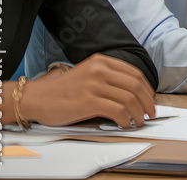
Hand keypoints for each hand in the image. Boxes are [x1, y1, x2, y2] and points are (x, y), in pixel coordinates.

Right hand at [19, 54, 155, 127]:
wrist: (37, 98)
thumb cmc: (62, 91)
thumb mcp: (88, 73)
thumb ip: (108, 77)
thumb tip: (133, 92)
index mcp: (101, 61)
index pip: (135, 73)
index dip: (147, 88)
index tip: (150, 99)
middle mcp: (99, 70)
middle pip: (136, 85)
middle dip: (147, 101)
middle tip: (150, 112)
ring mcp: (94, 85)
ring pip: (129, 99)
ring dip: (138, 113)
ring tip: (139, 121)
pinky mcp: (88, 101)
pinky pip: (118, 110)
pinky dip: (126, 119)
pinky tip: (125, 124)